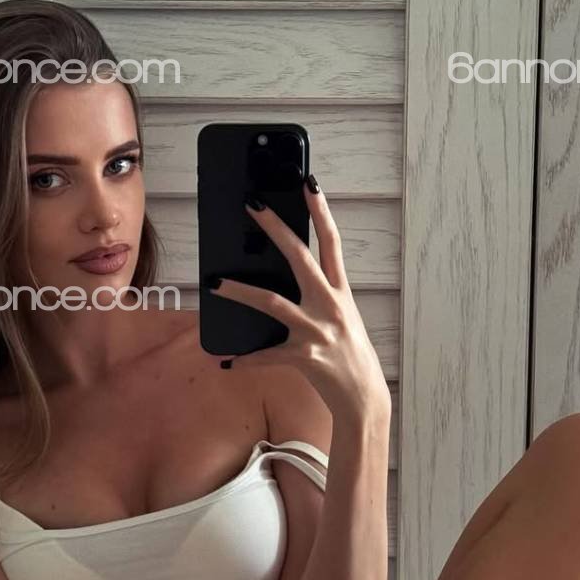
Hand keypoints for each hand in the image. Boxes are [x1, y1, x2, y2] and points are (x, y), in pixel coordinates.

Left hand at [205, 178, 391, 425]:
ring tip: (216, 283)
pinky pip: (267, 356)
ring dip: (240, 292)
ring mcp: (317, 331)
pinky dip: (246, 360)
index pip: (331, 243)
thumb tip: (285, 278)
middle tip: (253, 205)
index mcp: (341, 292)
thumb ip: (319, 297)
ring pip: (273, 303)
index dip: (321, 211)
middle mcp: (330, 306)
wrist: (363, 397)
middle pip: (300, 258)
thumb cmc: (349, 356)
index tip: (309, 183)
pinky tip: (227, 361)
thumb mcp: (341, 319)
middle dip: (276, 229)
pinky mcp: (305, 357)